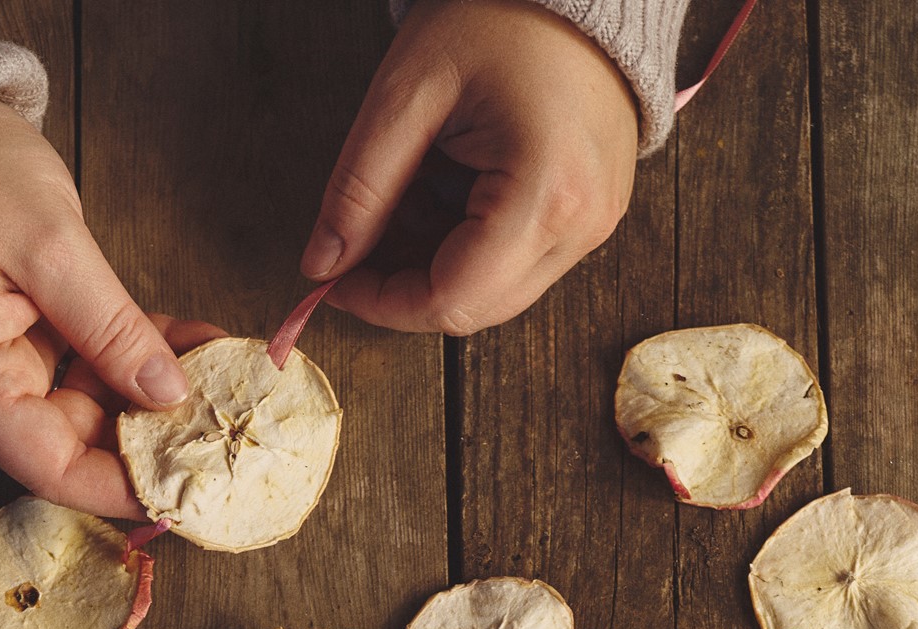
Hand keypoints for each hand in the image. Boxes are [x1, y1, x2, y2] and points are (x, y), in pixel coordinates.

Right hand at [0, 96, 215, 516]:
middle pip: (77, 447)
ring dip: (157, 397)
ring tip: (224, 375)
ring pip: (94, 410)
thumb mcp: (49, 244)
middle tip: (228, 425)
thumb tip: (169, 394)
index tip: (188, 485)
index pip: (52, 468)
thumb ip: (110, 325)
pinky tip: (198, 346)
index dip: (122, 486)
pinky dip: (141, 359)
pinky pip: (93, 370)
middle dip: (152, 440)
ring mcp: (5, 371)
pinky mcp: (28, 346)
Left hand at [302, 0, 638, 334]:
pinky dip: (468, 249)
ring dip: (436, 268)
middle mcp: (583, 226)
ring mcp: (595, 225)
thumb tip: (322, 265)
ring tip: (410, 198)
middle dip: (406, 290)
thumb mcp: (409, 93)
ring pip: (494, 296)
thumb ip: (360, 188)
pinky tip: (447, 195)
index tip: (336, 281)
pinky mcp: (593, 217)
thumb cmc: (500, 15)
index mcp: (545, 195)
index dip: (382, 303)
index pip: (450, 301)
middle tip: (362, 245)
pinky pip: (518, 266)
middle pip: (474, 311)